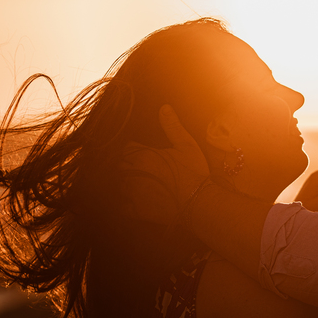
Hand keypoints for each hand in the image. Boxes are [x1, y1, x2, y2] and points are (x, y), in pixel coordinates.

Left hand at [118, 105, 209, 223]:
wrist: (199, 203)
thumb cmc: (194, 173)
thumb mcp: (186, 145)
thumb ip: (172, 126)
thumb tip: (164, 108)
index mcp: (142, 155)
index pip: (126, 148)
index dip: (131, 150)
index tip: (138, 152)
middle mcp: (133, 173)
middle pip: (119, 165)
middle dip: (125, 165)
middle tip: (137, 167)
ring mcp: (132, 193)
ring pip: (117, 184)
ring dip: (123, 182)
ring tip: (133, 182)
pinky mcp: (135, 210)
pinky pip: (120, 206)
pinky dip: (122, 203)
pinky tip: (130, 201)